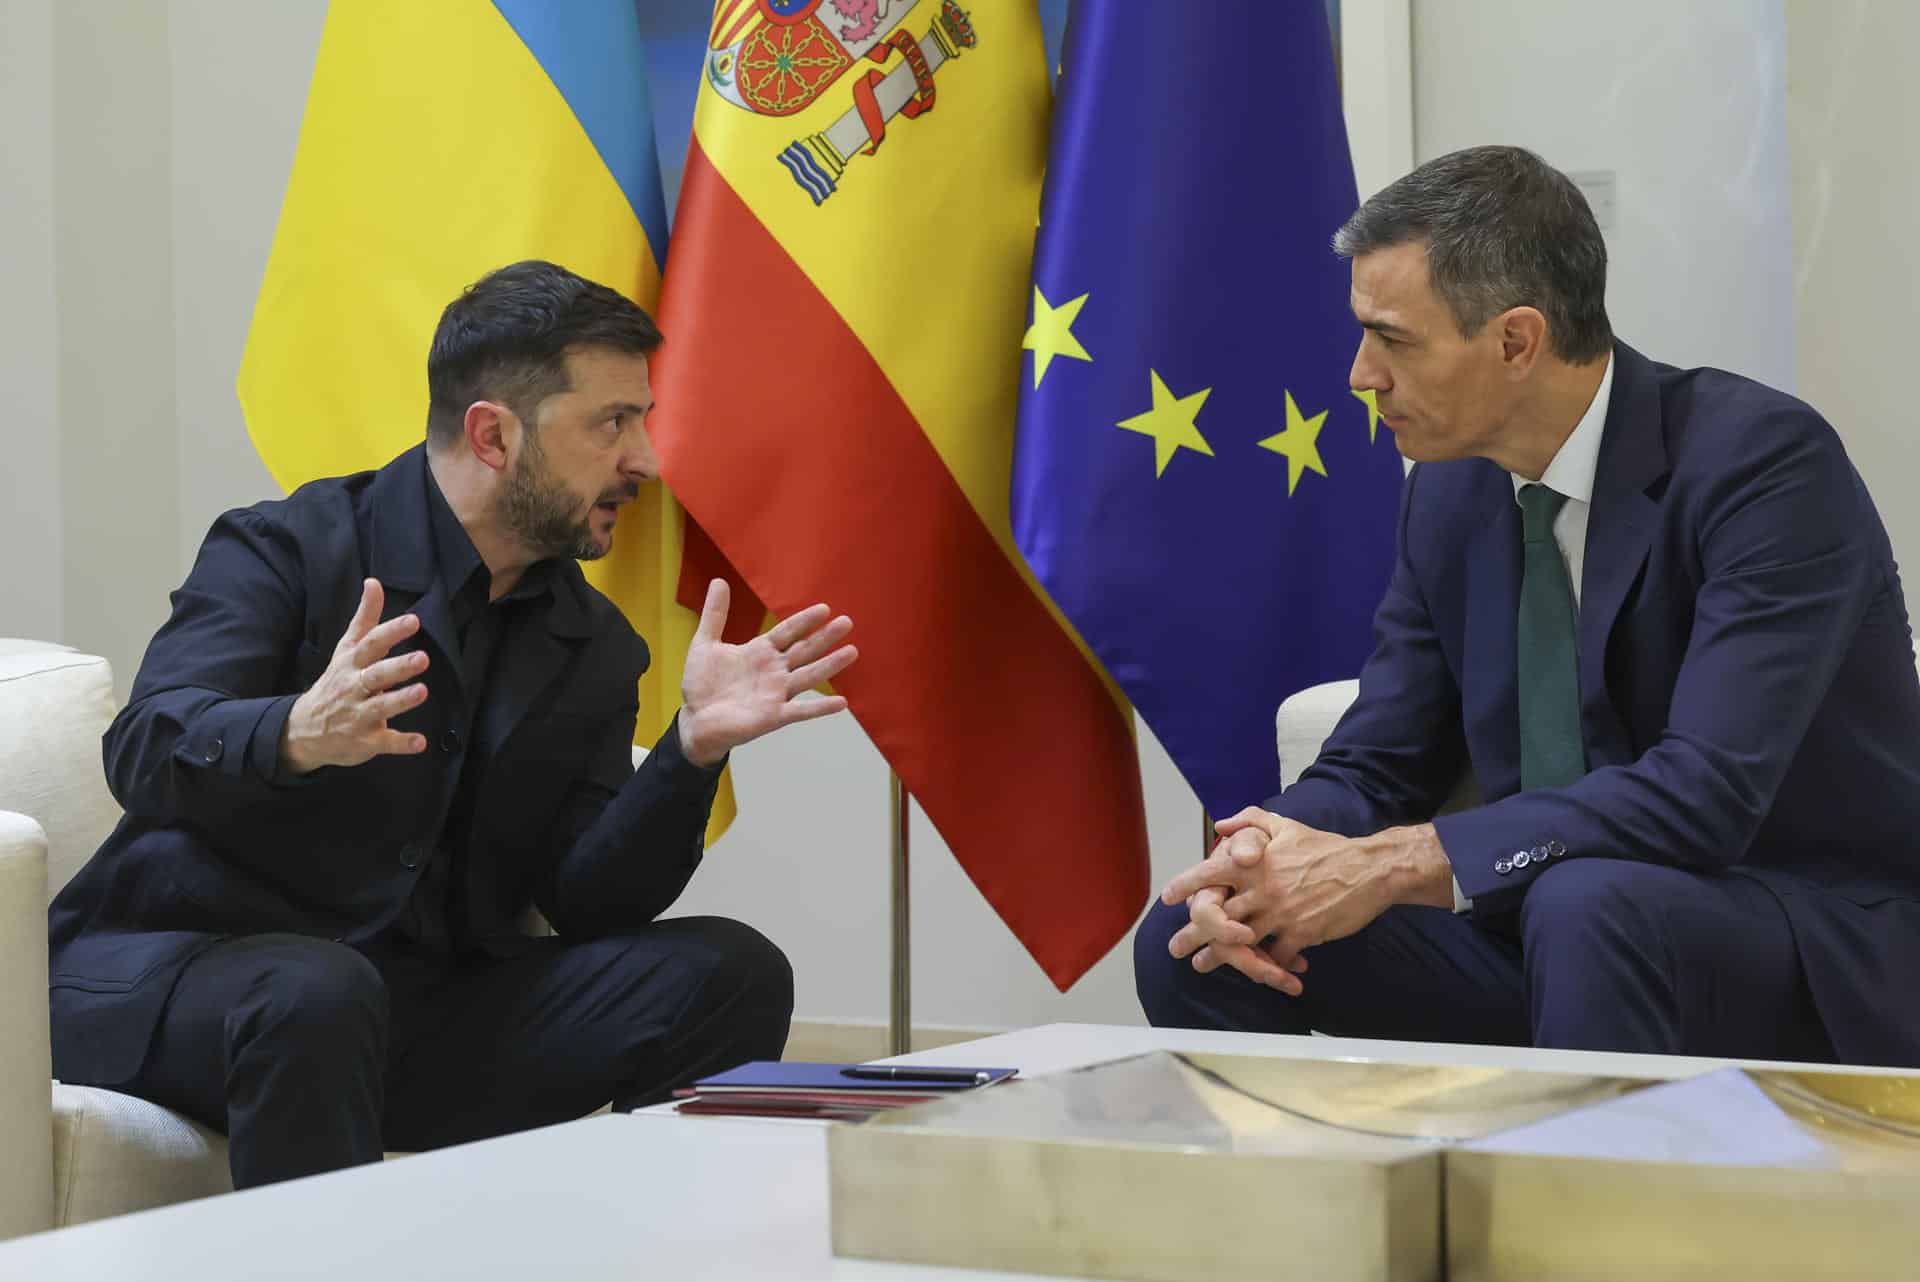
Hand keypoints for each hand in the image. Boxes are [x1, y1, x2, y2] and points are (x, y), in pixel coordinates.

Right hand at [280, 579, 429, 774]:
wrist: (303, 729)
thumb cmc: (335, 682)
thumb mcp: (346, 649)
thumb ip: (365, 618)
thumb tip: (374, 582)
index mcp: (351, 663)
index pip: (372, 644)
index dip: (392, 631)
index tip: (413, 620)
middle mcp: (354, 687)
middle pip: (376, 674)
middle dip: (398, 666)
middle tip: (422, 658)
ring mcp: (358, 714)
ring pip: (381, 706)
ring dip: (401, 699)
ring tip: (422, 691)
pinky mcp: (365, 740)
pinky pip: (385, 742)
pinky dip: (401, 743)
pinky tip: (420, 743)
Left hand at [677, 579, 857, 765]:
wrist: (695, 718)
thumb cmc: (703, 684)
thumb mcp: (705, 644)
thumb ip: (715, 614)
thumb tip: (719, 581)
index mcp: (760, 652)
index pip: (787, 632)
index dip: (804, 621)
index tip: (824, 609)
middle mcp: (774, 670)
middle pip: (804, 651)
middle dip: (825, 637)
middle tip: (846, 622)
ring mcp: (776, 693)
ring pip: (809, 676)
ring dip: (830, 666)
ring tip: (852, 652)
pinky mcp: (773, 716)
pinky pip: (801, 710)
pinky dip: (820, 707)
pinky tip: (842, 703)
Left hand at [1162, 809, 1446, 990]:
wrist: (1368, 870)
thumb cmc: (1325, 847)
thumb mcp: (1285, 825)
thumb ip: (1249, 822)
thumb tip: (1219, 825)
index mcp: (1254, 862)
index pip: (1209, 873)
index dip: (1185, 885)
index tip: (1167, 898)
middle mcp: (1261, 888)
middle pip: (1217, 916)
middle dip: (1192, 934)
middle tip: (1176, 947)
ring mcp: (1280, 913)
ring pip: (1238, 942)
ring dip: (1218, 957)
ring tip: (1202, 965)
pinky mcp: (1301, 934)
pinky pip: (1274, 955)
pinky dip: (1265, 964)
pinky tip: (1256, 970)